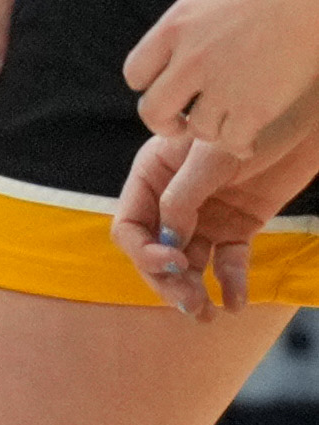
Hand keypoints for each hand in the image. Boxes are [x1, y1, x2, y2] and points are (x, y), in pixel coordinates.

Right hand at [113, 123, 318, 312]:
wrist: (310, 105)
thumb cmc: (257, 114)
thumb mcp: (211, 155)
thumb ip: (182, 200)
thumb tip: (168, 247)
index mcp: (153, 176)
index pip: (130, 228)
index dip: (144, 252)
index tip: (174, 263)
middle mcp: (172, 201)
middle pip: (157, 254)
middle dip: (169, 282)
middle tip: (189, 303)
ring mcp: (205, 216)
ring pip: (189, 265)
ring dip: (194, 291)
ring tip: (207, 313)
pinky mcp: (237, 227)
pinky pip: (228, 262)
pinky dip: (231, 284)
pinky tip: (235, 302)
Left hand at [129, 0, 318, 158]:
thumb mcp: (212, 1)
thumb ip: (188, 29)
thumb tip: (173, 54)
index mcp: (176, 27)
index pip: (136, 73)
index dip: (150, 85)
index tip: (166, 88)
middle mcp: (191, 59)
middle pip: (152, 111)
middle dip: (165, 124)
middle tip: (180, 126)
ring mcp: (222, 85)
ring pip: (198, 128)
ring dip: (212, 129)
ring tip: (231, 119)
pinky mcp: (254, 107)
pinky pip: (232, 142)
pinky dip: (240, 145)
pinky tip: (249, 141)